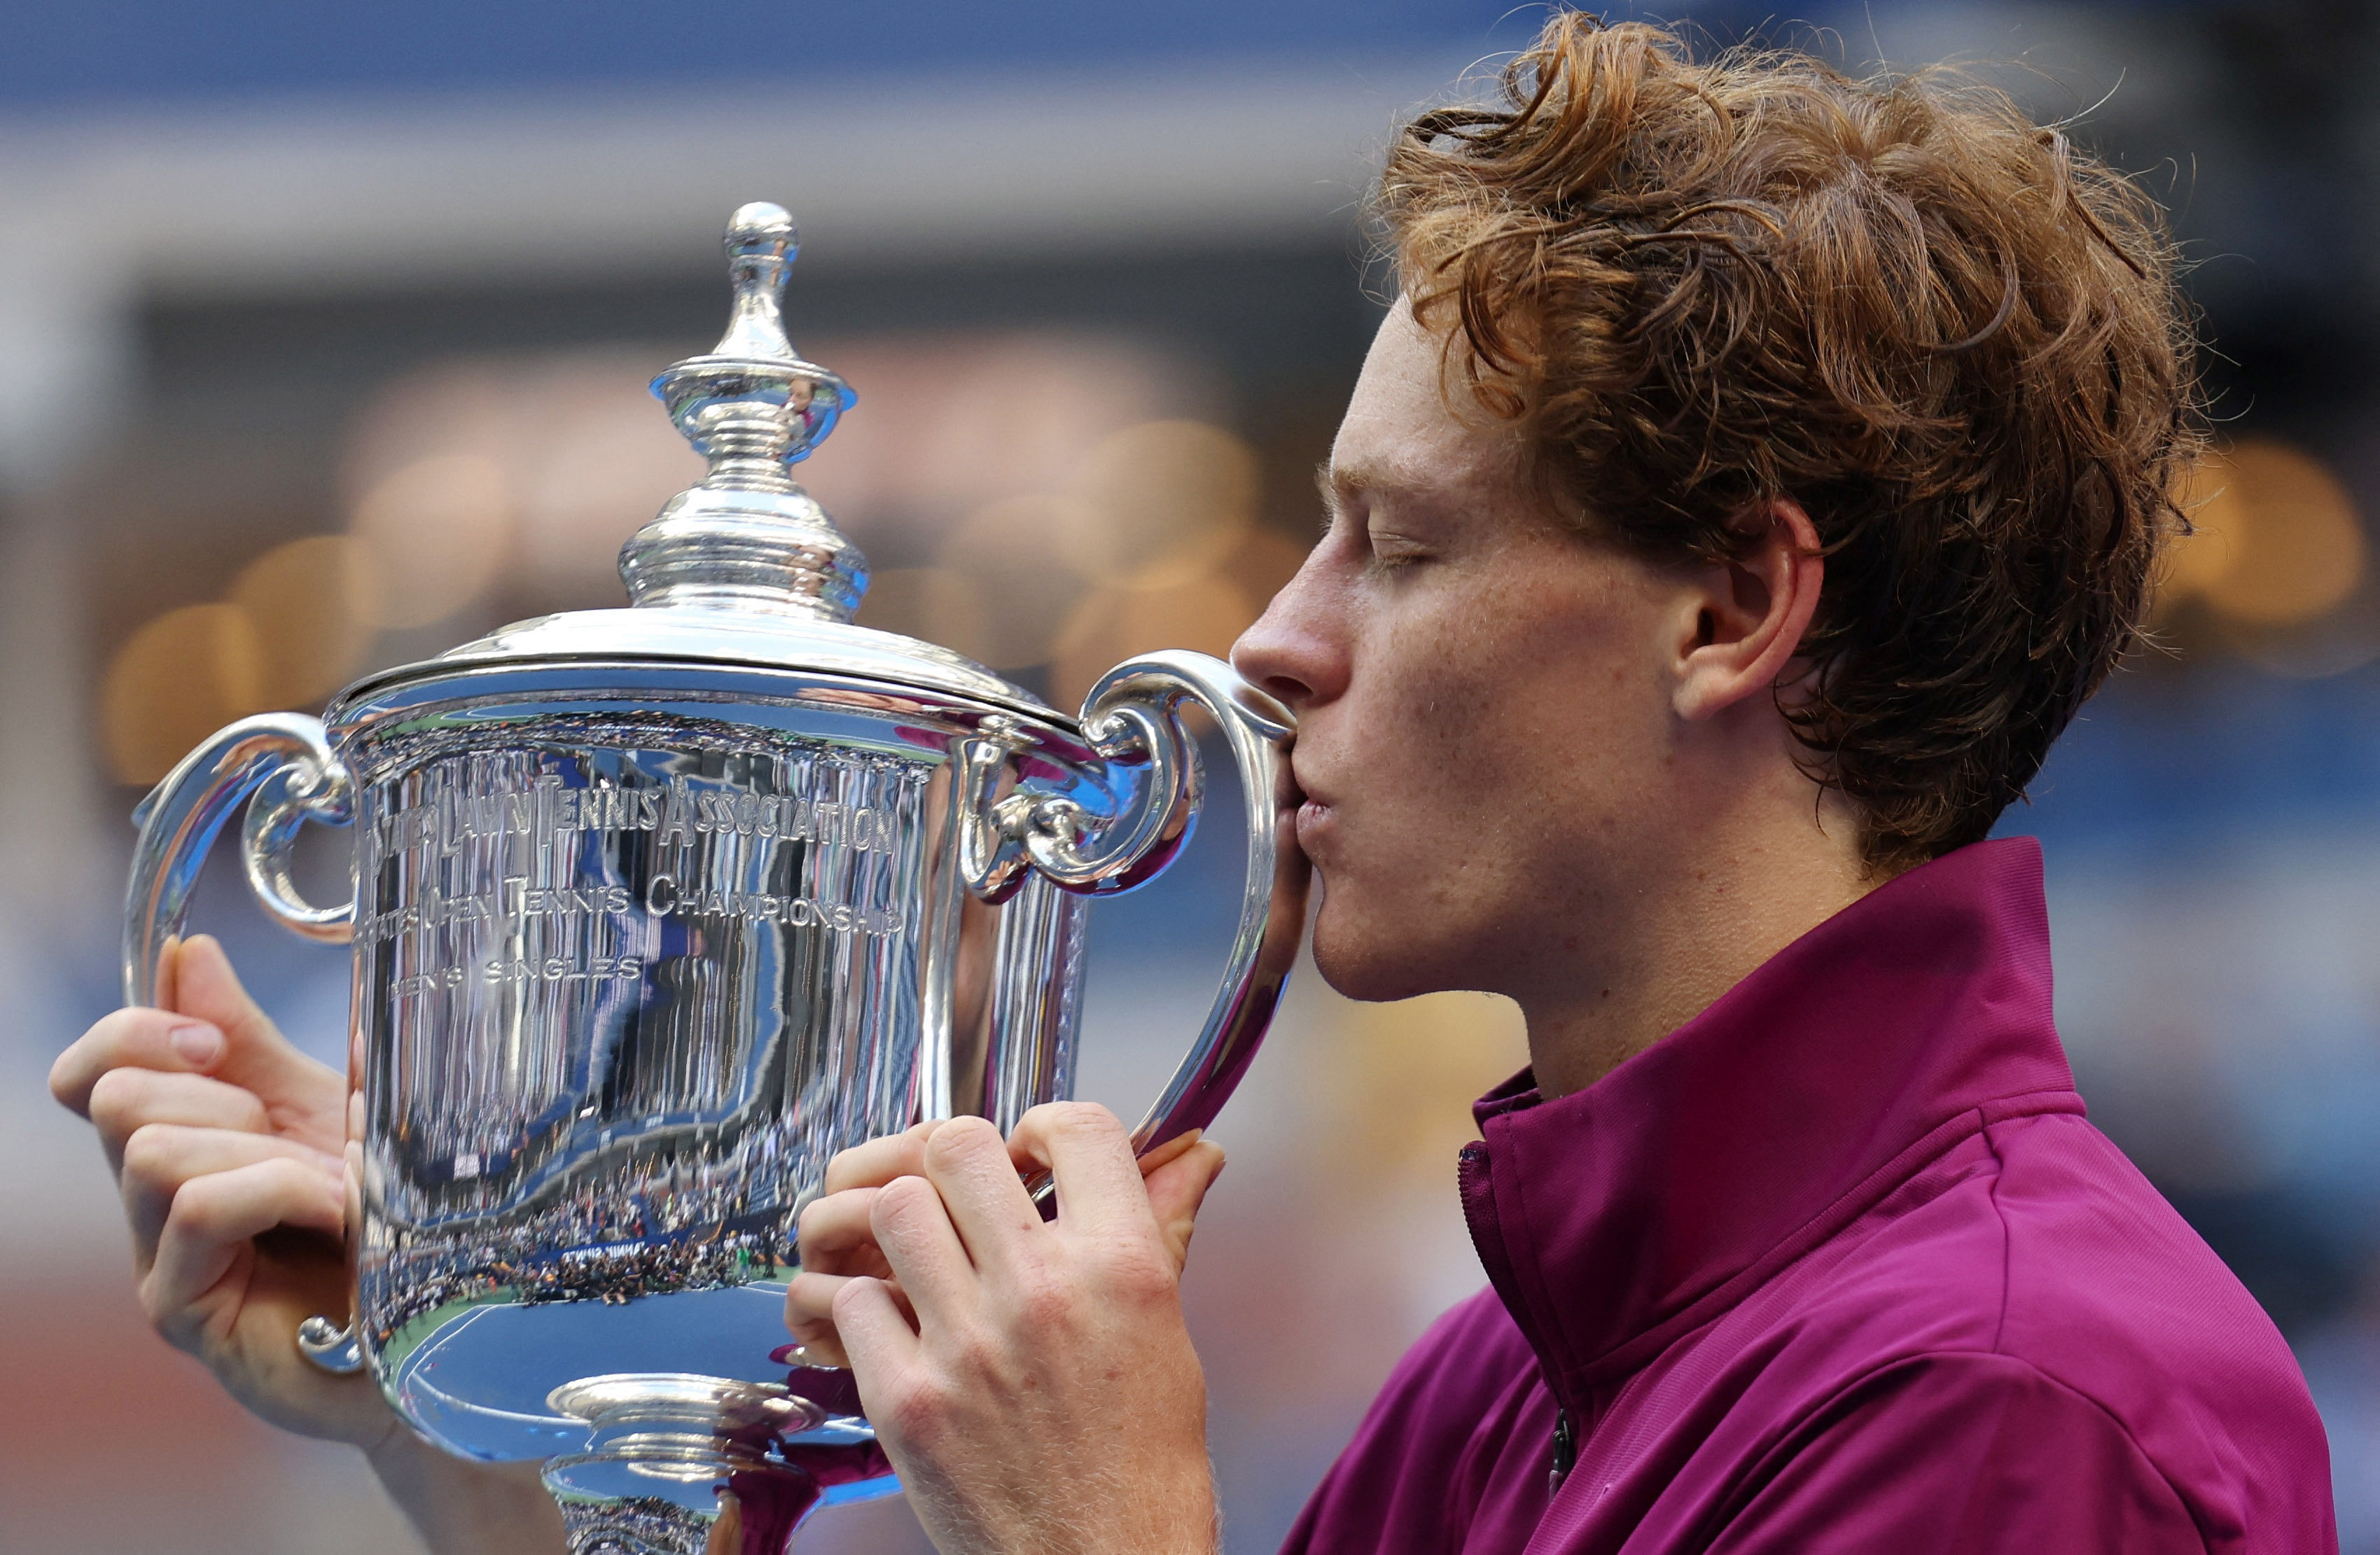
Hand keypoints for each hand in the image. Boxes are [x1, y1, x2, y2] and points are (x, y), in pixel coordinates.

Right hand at [50, 934, 389, 1446]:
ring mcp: (162, 1260)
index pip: (91, 1074)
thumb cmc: (388, 1223)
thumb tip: (186, 954)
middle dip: (219, 1097)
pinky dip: (273, 1192)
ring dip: (262, 1154)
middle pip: (115, 1101)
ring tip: (333, 1192)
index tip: (210, 1038)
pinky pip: (194, 1209)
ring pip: (150, 1153)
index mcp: (186, 1140)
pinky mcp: (183, 1310)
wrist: (445, 1320)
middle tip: (299, 1140)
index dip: (131, 1032)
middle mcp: (155, 1202)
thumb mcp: (328, 1108)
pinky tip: (332, 1216)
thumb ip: (254, 1043)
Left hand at [785, 1105, 1224, 1554]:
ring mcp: (967, 1345)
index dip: (1043, 1125)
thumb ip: (1161, 1232)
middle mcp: (1043, 1292)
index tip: (1032, 1153)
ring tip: (924, 1257)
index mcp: (1121, 1268)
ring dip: (903, 1227)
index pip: (1076, 1128)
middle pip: (959, 1147)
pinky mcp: (908, 1400)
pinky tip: (897, 1328)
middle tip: (965, 1195)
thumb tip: (1193, 1156)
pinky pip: (851, 1303)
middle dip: (957, 1161)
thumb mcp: (1170, 1333)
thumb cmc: (1144, 1464)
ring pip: (893, 1212)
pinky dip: (864, 1307)